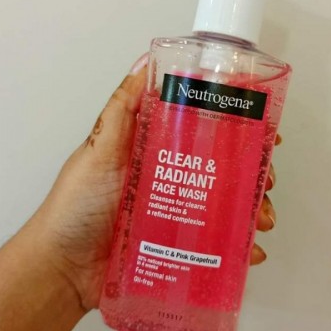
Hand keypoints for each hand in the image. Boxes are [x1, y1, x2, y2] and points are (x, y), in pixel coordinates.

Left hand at [34, 55, 279, 311]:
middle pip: (224, 170)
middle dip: (253, 173)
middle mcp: (174, 180)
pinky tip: (252, 252)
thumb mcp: (100, 150)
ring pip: (227, 207)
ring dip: (253, 210)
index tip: (264, 130)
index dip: (238, 129)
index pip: (206, 133)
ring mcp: (178, 215)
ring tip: (262, 220)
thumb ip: (122, 110)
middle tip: (267, 181)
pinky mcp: (180, 247)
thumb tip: (146, 61)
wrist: (63, 269)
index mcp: (160, 152)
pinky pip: (217, 246)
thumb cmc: (78, 205)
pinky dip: (239, 248)